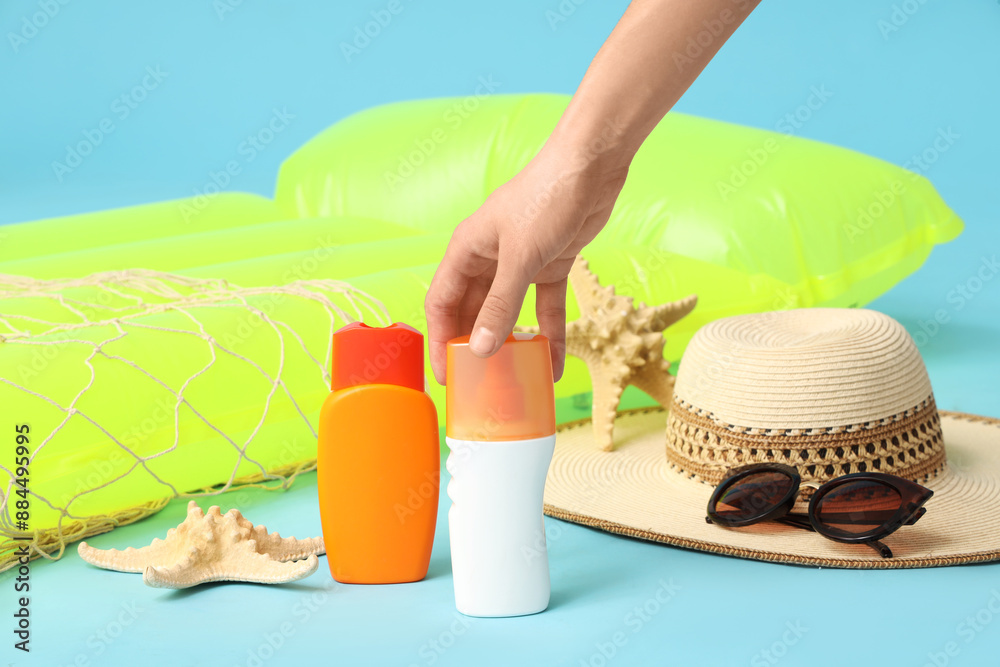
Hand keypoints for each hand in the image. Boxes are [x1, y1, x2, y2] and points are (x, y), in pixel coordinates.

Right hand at [424, 141, 629, 384]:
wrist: (591, 165)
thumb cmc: (545, 198)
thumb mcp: (520, 258)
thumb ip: (500, 305)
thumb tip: (480, 349)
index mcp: (467, 250)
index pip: (442, 302)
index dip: (440, 339)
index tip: (446, 375)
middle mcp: (489, 258)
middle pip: (473, 311)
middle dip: (475, 347)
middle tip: (479, 385)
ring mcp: (520, 262)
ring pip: (508, 313)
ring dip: (511, 344)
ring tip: (513, 381)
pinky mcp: (551, 264)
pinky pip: (545, 308)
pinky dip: (549, 333)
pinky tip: (554, 363)